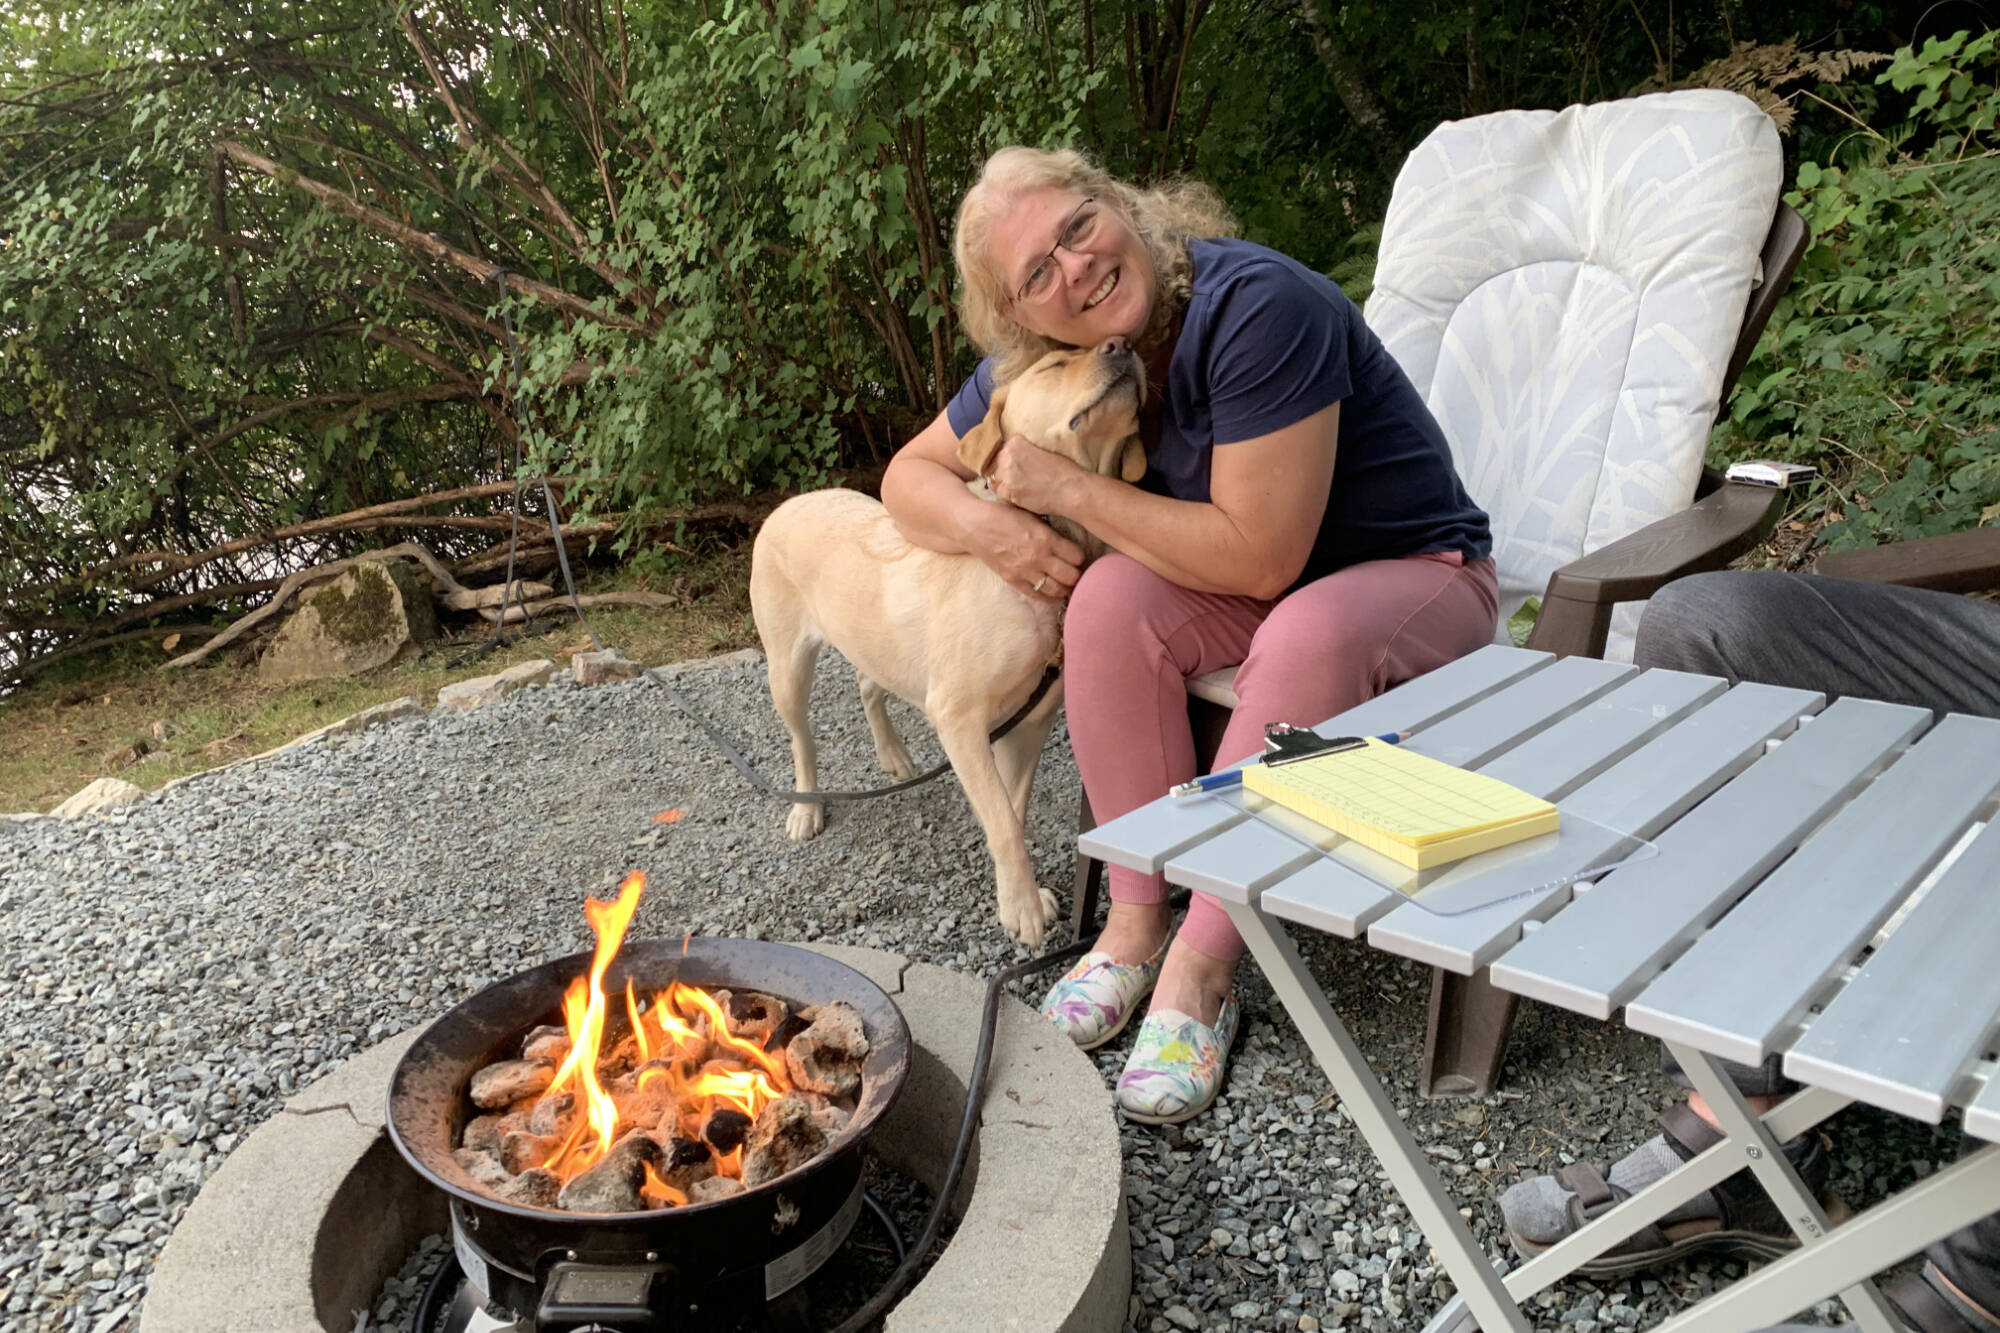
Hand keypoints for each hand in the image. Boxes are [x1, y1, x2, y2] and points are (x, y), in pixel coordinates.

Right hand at [966, 495, 1085, 602]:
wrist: (975, 526)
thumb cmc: (1003, 515)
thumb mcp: (1031, 514)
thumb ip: (1049, 529)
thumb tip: (1067, 539)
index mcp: (1045, 538)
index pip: (1076, 555)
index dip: (1081, 557)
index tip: (1079, 557)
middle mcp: (1038, 557)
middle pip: (1070, 575)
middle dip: (1077, 574)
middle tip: (1078, 573)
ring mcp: (1026, 571)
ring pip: (1057, 589)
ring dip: (1066, 588)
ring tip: (1069, 585)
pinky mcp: (1014, 580)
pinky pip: (1037, 595)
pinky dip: (1050, 598)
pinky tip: (1056, 596)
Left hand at [983, 435, 1083, 517]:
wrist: (1072, 490)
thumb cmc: (1065, 470)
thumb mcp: (1044, 450)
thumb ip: (1026, 450)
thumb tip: (1017, 457)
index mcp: (1016, 442)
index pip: (1004, 448)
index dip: (1011, 457)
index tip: (1019, 463)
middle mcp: (1007, 456)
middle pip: (996, 462)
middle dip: (1005, 469)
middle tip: (1021, 476)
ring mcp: (1007, 475)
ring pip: (995, 477)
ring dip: (1004, 481)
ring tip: (1021, 486)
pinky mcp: (1009, 493)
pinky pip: (999, 492)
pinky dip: (1007, 494)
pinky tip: (1019, 494)